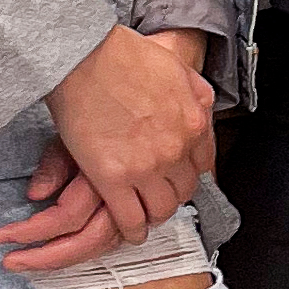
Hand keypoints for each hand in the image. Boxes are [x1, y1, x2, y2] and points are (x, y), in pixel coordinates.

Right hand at [14, 26, 212, 268]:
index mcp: (194, 124)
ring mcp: (146, 167)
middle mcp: (176, 150)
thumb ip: (196, 96)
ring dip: (155, 215)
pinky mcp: (113, 179)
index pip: (204, 165)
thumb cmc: (125, 56)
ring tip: (145, 216)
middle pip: (185, 190)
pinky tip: (130, 232)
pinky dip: (132, 230)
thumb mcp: (179, 70)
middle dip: (173, 195)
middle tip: (160, 196)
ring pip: (161, 208)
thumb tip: (200, 115)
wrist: (85, 57)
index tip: (178, 176)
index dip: (189, 173)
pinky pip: (130, 218)